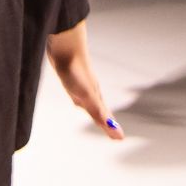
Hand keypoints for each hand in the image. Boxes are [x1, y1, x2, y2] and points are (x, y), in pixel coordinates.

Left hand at [46, 21, 124, 140]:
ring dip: (93, 110)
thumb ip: (99, 113)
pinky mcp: (71, 76)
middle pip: (100, 110)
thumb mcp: (87, 96)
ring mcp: (81, 83)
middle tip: (111, 132)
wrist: (65, 46)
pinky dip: (80, 98)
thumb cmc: (75, 71)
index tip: (119, 138)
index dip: (111, 128)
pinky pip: (78, 91)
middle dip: (104, 121)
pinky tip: (75, 95)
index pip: (105, 117)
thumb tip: (114, 130)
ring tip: (96, 116)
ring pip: (89, 101)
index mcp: (96, 97)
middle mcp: (91, 91)